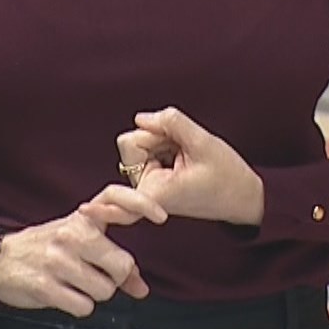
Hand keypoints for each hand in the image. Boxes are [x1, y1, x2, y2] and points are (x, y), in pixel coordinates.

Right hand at [0, 185, 166, 316]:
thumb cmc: (47, 248)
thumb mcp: (80, 242)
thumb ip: (113, 260)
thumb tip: (141, 288)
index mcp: (83, 217)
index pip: (114, 196)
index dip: (140, 203)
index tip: (160, 217)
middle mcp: (72, 233)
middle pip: (121, 265)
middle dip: (116, 278)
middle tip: (98, 275)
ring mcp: (57, 259)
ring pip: (105, 291)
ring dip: (95, 294)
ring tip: (75, 283)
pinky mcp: (44, 286)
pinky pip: (84, 307)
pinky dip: (78, 306)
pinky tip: (64, 294)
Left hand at [116, 106, 264, 226]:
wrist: (243, 195)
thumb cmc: (227, 177)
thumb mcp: (203, 143)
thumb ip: (171, 122)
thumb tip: (141, 118)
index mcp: (156, 193)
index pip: (120, 192)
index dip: (104, 205)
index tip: (85, 211)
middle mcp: (146, 189)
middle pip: (131, 143)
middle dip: (154, 136)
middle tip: (182, 146)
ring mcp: (148, 181)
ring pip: (141, 140)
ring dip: (162, 138)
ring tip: (186, 152)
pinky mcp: (153, 174)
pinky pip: (150, 144)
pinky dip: (165, 142)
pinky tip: (183, 153)